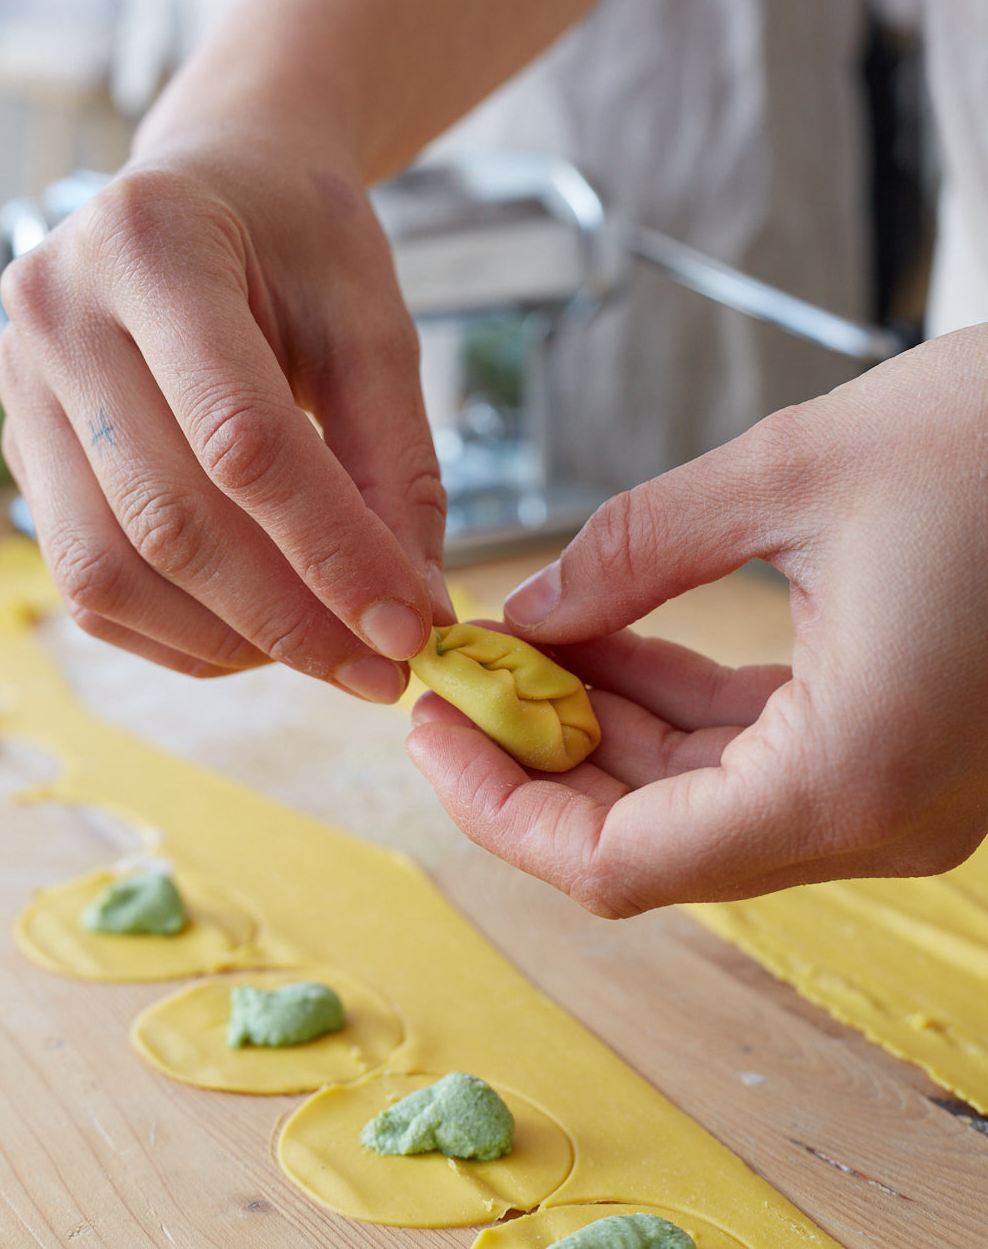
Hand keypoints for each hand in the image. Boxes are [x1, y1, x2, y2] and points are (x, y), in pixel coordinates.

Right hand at [0, 124, 447, 697]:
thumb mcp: (372, 323)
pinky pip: (88, 581)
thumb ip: (396, 461)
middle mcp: (59, 313)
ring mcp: (21, 386)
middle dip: (290, 617)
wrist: (218, 187)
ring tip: (330, 650)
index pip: (243, 440)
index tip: (411, 626)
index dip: (332, 550)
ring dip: (233, 638)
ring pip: (111, 568)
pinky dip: (180, 631)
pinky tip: (262, 631)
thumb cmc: (300, 240)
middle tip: (383, 668)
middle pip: (170, 519)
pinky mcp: (23, 447)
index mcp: (153, 245)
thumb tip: (411, 604)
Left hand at [408, 328, 987, 911]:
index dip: (500, 809)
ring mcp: (898, 791)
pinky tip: (605, 641)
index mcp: (850, 776)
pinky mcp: (903, 746)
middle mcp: (879, 815)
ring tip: (519, 646)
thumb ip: (635, 550)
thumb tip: (531, 611)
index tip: (432, 727)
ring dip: (601, 732)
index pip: (620, 864)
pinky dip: (671, 711)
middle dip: (540, 759)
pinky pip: (756, 756)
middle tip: (459, 674)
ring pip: (701, 800)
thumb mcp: (789, 472)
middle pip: (652, 839)